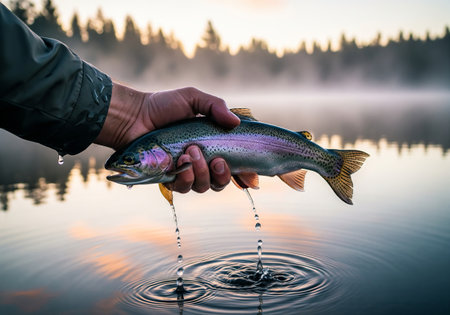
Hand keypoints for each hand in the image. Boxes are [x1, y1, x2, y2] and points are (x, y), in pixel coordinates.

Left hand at [95, 83, 241, 192]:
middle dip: (223, 174)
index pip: (235, 165)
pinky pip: (184, 188)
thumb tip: (236, 123)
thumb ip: (215, 106)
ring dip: (202, 172)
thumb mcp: (192, 99)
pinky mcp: (169, 179)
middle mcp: (201, 162)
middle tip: (216, 159)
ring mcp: (185, 172)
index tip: (251, 175)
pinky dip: (185, 177)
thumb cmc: (163, 106)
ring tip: (191, 152)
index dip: (245, 174)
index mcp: (212, 146)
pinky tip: (180, 161)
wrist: (134, 116)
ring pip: (205, 186)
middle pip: (222, 182)